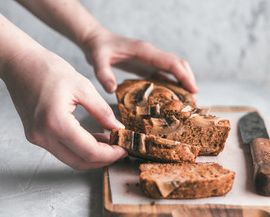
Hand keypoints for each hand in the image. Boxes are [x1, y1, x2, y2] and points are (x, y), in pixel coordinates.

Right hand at [0, 47, 126, 169]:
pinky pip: (61, 149)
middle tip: (119, 149)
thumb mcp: (83, 87)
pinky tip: (93, 137)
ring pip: (70, 158)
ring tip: (109, 142)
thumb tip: (118, 129)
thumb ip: (102, 111)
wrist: (19, 64)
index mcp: (55, 123)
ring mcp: (36, 137)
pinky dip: (79, 148)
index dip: (110, 154)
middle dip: (103, 159)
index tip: (124, 148)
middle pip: (79, 162)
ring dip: (91, 155)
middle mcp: (42, 136)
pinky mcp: (35, 135)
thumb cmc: (48, 69)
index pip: (89, 152)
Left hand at [81, 29, 197, 93]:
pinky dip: (170, 85)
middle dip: (188, 80)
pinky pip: (163, 74)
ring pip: (173, 70)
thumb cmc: (98, 48)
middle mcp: (151, 55)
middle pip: (178, 65)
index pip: (171, 62)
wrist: (96, 40)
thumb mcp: (97, 60)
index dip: (184, 76)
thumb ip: (103, 74)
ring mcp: (149, 60)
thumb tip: (112, 90)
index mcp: (145, 51)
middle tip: (193, 100)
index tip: (193, 90)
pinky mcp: (145, 66)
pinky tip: (171, 97)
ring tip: (186, 101)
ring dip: (182, 83)